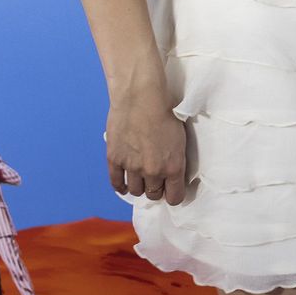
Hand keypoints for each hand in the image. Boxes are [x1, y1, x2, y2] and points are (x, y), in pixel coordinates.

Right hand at [105, 91, 186, 205]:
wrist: (141, 96)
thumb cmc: (165, 109)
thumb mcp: (180, 136)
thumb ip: (175, 159)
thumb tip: (172, 172)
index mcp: (173, 166)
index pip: (174, 198)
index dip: (173, 194)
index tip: (171, 190)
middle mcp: (153, 171)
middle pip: (153, 195)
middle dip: (156, 189)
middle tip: (155, 179)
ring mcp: (132, 167)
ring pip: (136, 191)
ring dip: (139, 186)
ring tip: (140, 177)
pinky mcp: (115, 160)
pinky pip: (116, 183)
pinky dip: (120, 186)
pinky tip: (123, 184)